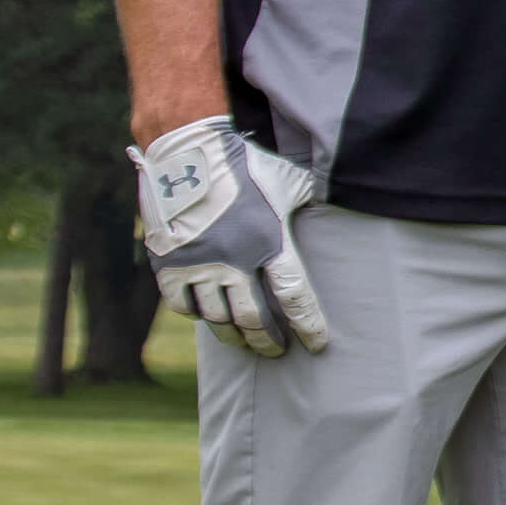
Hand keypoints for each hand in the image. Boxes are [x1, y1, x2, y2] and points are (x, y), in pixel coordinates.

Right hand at [132, 117, 328, 357]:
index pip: (295, 296)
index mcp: (269, 241)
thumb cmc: (245, 165)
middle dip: (268, 339)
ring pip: (219, 318)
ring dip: (235, 334)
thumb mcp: (288, 180)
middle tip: (277, 350)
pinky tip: (210, 316)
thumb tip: (338, 203)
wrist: (187, 154)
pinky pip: (184, 305)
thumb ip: (311, 199)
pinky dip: (199, 315)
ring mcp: (198, 266)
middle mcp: (233, 260)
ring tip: (246, 340)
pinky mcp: (167, 266)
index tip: (317, 345)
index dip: (308, 324)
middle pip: (254, 318)